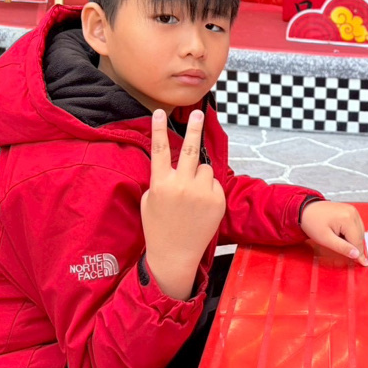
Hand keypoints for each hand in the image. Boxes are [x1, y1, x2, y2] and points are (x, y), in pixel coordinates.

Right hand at [141, 109, 225, 300]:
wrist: (175, 254)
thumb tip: (177, 163)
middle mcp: (182, 186)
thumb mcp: (150, 200)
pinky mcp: (217, 201)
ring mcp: (202, 193)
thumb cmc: (158, 226)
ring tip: (192, 195)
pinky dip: (209, 189)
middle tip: (198, 113)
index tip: (159, 112)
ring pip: (206, 168)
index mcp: (161, 184)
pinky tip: (201, 206)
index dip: (158, 129)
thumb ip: (162, 179)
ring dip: (200, 174)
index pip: (160, 150)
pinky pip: (215, 184)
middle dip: (195, 128)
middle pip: (191, 149)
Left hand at [300, 201, 367, 265]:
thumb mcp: (326, 239)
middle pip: (360, 236)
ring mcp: (352, 210)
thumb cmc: (312, 223)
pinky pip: (356, 226)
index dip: (359, 254)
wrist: (305, 210)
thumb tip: (356, 254)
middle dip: (355, 247)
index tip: (364, 263)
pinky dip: (352, 233)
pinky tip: (342, 235)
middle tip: (349, 255)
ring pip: (359, 232)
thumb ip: (342, 248)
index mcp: (348, 219)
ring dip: (354, 240)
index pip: (357, 241)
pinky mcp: (350, 211)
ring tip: (340, 241)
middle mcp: (353, 213)